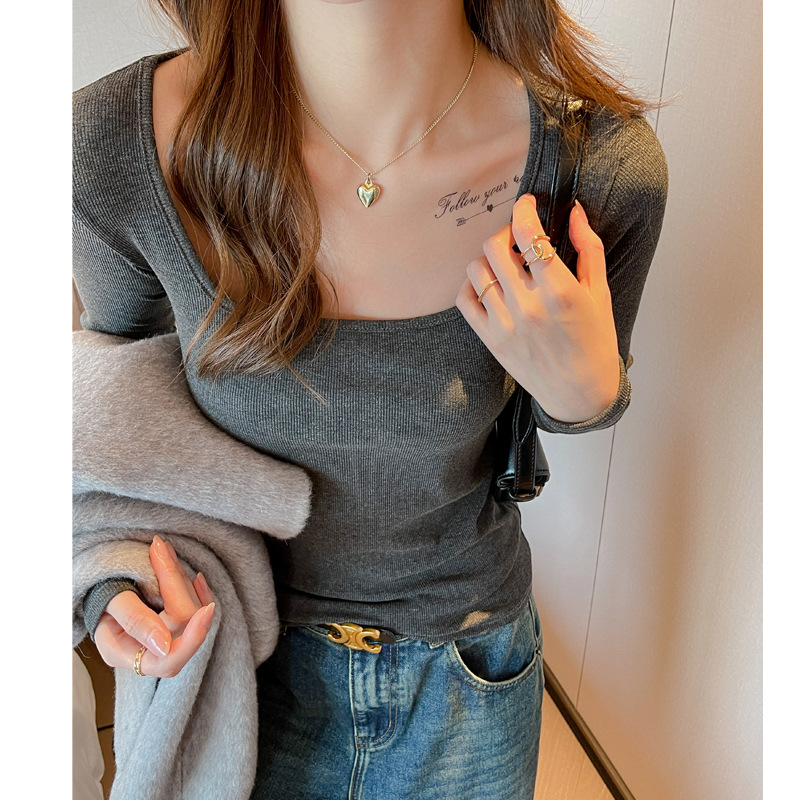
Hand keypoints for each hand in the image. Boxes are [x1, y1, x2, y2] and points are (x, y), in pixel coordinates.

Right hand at [94, 535, 214, 677]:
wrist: (98, 589)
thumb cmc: (99, 598)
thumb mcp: (109, 606)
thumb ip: (134, 621)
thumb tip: (165, 644)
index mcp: (130, 656)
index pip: (169, 661)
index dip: (192, 638)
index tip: (206, 610)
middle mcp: (152, 652)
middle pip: (182, 625)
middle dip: (178, 585)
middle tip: (162, 550)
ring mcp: (168, 637)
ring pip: (191, 613)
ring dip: (183, 580)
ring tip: (166, 551)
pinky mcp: (178, 623)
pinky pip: (196, 611)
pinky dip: (198, 591)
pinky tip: (197, 577)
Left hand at [456, 194, 620, 422]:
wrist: (580, 393)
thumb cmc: (595, 342)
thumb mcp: (601, 293)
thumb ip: (588, 248)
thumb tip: (574, 211)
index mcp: (559, 290)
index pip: (528, 234)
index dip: (524, 210)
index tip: (528, 205)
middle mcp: (527, 305)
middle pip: (495, 246)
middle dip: (506, 233)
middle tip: (518, 238)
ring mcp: (504, 323)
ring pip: (476, 270)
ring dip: (489, 258)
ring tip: (506, 264)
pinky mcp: (490, 339)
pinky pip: (465, 299)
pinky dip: (472, 285)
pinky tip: (489, 285)